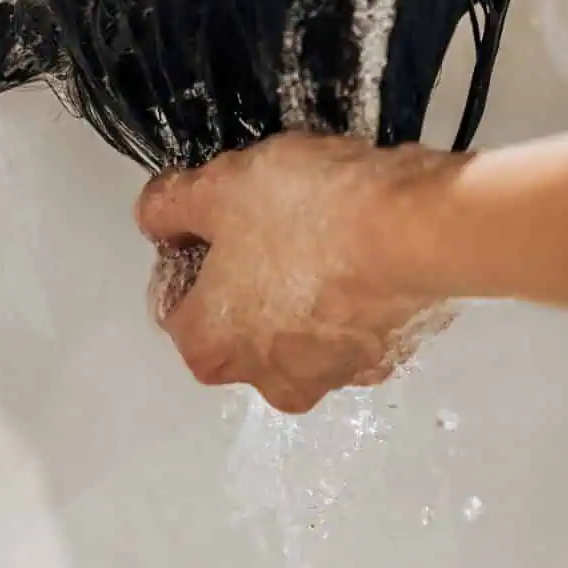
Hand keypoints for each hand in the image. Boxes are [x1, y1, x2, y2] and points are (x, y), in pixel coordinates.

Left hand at [133, 133, 451, 413]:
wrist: (412, 229)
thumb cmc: (303, 213)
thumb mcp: (218, 187)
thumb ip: (169, 204)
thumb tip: (155, 215)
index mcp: (208, 347)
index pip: (176, 304)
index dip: (190, 254)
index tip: (219, 217)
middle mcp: (265, 380)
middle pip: (240, 326)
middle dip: (250, 281)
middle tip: (272, 222)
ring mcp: (332, 377)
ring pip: (300, 332)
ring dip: (304, 295)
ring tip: (327, 234)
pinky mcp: (386, 360)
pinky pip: (355, 328)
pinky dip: (355, 300)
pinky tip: (365, 254)